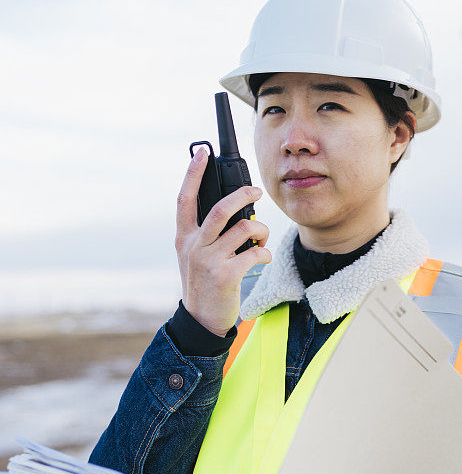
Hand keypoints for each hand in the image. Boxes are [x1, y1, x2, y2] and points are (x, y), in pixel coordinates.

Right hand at [175, 148, 271, 336]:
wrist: (201, 319)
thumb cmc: (205, 283)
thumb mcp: (195, 256)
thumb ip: (206, 234)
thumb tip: (233, 210)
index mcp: (184, 237)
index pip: (184, 198)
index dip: (193, 174)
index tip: (202, 153)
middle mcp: (194, 245)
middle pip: (220, 208)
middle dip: (243, 195)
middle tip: (257, 192)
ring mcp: (209, 260)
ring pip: (243, 229)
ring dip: (261, 231)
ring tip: (261, 240)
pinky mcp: (226, 275)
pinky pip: (254, 253)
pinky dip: (264, 254)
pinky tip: (262, 258)